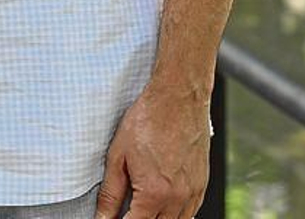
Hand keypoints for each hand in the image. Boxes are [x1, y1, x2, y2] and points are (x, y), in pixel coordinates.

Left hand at [95, 83, 210, 218]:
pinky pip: (191, 212)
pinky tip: (162, 205)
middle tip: (126, 209)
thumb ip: (110, 194)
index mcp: (154, 193)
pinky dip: (176, 214)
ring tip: (143, 205)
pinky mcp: (202, 184)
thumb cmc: (148, 119)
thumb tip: (102, 216)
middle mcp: (178, 197)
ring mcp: (193, 192)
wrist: (177, 98)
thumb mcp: (118, 156)